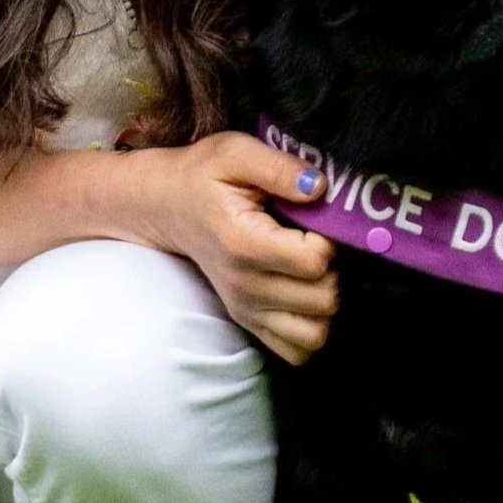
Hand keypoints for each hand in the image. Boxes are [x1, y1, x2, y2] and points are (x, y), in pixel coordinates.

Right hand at [128, 132, 337, 365]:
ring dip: (325, 303)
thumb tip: (320, 188)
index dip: (329, 239)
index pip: (314, 261)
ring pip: (315, 333)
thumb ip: (279, 168)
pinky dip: (311, 327)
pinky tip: (305, 295)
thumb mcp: (237, 152)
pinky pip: (296, 350)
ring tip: (313, 271)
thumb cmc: (204, 176)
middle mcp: (244, 286)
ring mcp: (245, 309)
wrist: (168, 206)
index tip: (315, 221)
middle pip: (323, 300)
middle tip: (317, 244)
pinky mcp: (247, 321)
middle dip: (334, 270)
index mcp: (244, 244)